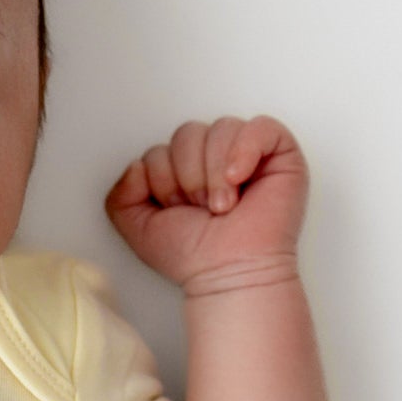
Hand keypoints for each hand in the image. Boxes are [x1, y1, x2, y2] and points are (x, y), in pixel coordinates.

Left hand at [104, 114, 307, 292]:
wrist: (228, 273)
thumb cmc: (192, 254)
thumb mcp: (137, 227)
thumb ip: (120, 195)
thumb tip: (137, 164)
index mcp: (183, 169)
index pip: (161, 147)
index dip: (163, 180)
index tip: (180, 211)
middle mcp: (215, 157)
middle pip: (187, 132)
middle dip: (188, 175)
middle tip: (203, 210)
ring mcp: (249, 154)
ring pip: (220, 128)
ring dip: (214, 172)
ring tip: (223, 206)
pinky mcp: (281, 154)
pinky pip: (260, 127)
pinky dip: (244, 150)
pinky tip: (237, 179)